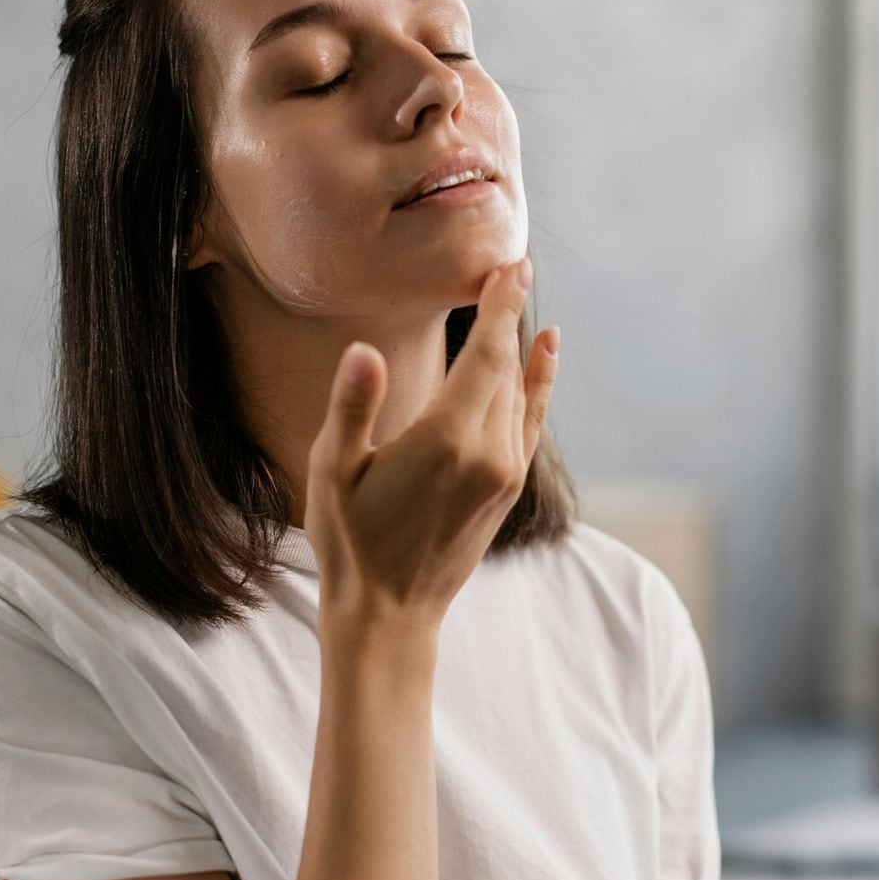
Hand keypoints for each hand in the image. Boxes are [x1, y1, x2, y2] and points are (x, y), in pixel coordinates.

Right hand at [303, 257, 558, 623]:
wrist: (389, 615)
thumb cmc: (350, 542)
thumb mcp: (335, 471)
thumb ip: (353, 407)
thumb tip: (362, 351)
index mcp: (448, 439)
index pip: (487, 354)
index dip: (500, 306)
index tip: (509, 264)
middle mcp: (490, 453)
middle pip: (508, 367)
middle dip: (509, 315)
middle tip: (512, 265)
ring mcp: (504, 474)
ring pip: (520, 394)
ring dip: (523, 346)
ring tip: (526, 301)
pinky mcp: (506, 490)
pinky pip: (530, 422)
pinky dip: (538, 385)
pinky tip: (544, 358)